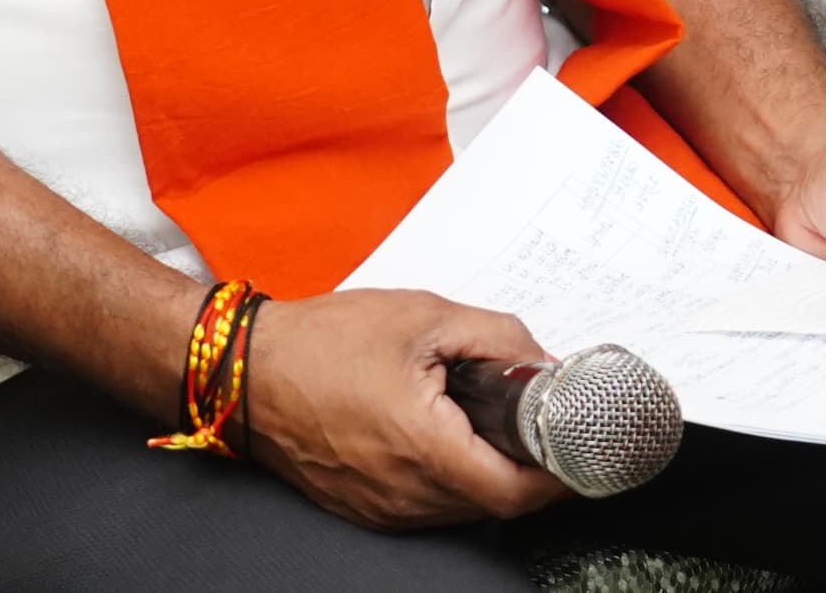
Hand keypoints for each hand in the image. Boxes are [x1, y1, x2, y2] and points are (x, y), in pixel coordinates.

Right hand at [238, 289, 562, 530]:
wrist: (245, 371)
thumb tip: (544, 363)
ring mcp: (383, 508)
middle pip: (496, 502)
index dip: (559, 472)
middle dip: (529, 465)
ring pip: (465, 507)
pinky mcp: (367, 507)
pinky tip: (451, 433)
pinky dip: (454, 477)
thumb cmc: (323, 342)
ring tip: (492, 419)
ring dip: (491, 472)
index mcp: (424, 449)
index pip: (517, 492)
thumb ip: (498, 339)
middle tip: (542, 420)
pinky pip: (430, 505)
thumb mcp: (425, 316)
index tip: (581, 444)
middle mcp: (405, 494)